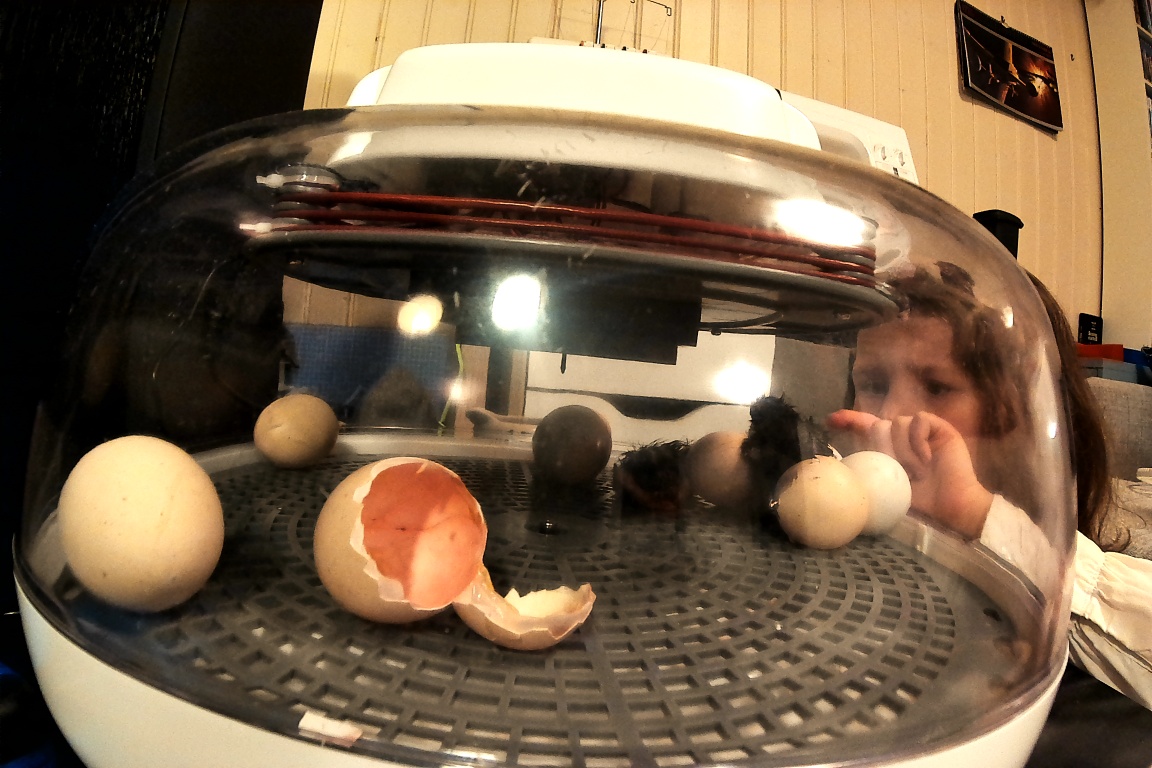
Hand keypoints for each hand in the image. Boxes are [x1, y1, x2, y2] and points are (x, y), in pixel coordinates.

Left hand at [826, 409, 992, 538]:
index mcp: (889, 449)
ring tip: (917, 472)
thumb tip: (842, 467)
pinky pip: (919, 420)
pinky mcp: (940, 428)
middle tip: (899, 472)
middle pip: (879, 425)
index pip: (865, 427)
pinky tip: (927, 459)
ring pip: (898, 423)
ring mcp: (922, 431)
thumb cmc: (921, 503)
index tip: (830, 421)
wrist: (951, 506)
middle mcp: (903, 437)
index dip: (849, 420)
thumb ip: (871, 470)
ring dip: (904, 450)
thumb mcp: (886, 487)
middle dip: (884, 448)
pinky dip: (919, 440)